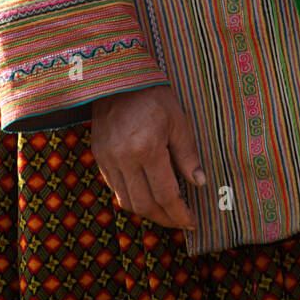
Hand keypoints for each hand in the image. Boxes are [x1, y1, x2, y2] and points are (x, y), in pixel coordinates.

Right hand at [90, 84, 205, 229]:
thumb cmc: (153, 95)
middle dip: (164, 219)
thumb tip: (200, 183)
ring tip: (164, 211)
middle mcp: (124, 159)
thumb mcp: (177, 120)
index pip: (165, 194)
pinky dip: (131, 197)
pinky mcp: (99, 156)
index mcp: (147, 148)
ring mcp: (108, 159)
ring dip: (147, 212)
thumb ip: (187, 154)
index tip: (191, 221)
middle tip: (180, 221)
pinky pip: (114, 188)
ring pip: (126, 201)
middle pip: (144, 205)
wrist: (118, 78)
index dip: (180, 213)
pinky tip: (145, 193)